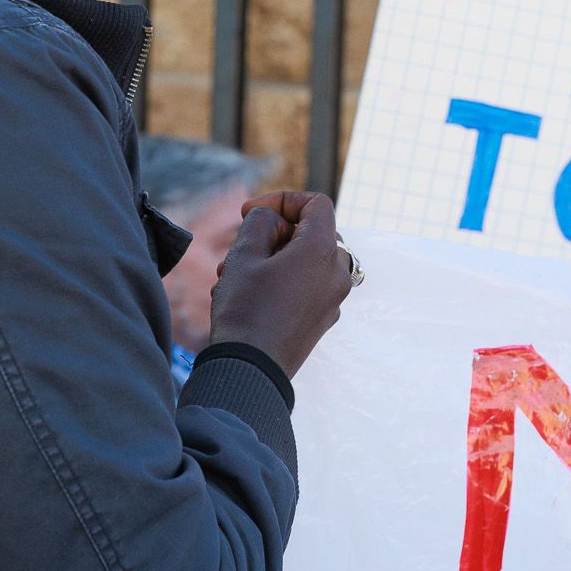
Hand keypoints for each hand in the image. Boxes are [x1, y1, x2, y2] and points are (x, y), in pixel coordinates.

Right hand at [207, 191, 352, 378]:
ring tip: (233, 274)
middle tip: (240, 248)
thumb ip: (261, 221)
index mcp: (323, 250)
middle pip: (310, 232)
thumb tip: (272, 220)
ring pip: (305, 260)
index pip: (316, 203)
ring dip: (271, 258)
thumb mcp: (244, 253)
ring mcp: (333, 299)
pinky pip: (306, 285)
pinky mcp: (323, 319)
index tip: (250, 213)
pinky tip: (247, 294)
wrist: (250, 371)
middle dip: (272, 233)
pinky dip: (281, 279)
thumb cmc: (246, 309)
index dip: (282, 200)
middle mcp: (337, 273)